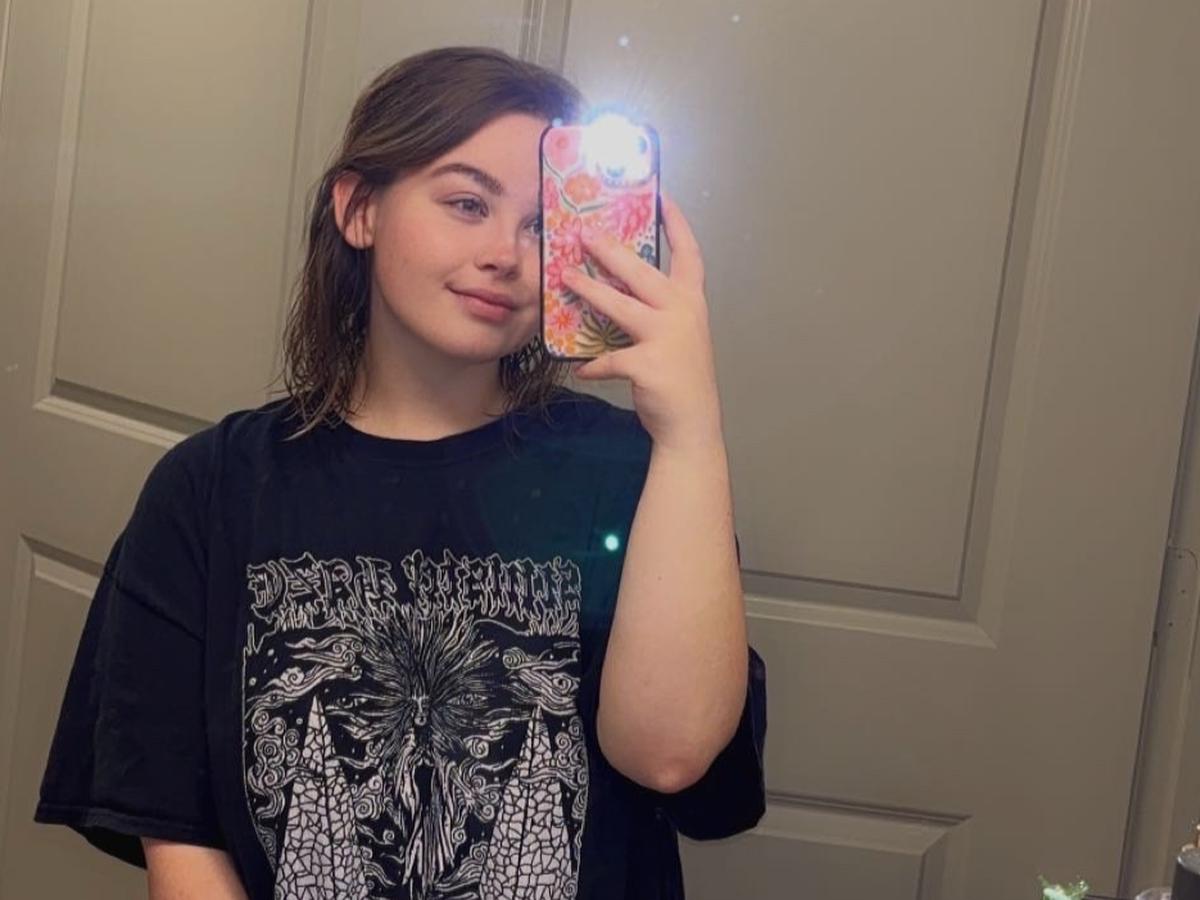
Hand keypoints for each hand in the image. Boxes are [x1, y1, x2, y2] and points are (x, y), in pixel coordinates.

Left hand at [565, 192, 724, 452]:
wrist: (691, 424)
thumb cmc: (680, 378)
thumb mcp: (676, 336)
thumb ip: (653, 312)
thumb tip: (610, 292)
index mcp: (691, 302)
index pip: (688, 253)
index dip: (676, 223)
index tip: (661, 195)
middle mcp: (683, 313)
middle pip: (641, 271)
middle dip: (610, 250)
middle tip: (583, 234)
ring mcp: (667, 337)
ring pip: (619, 306)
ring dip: (589, 290)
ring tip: (565, 277)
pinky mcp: (648, 363)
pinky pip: (609, 358)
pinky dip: (594, 364)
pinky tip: (582, 368)